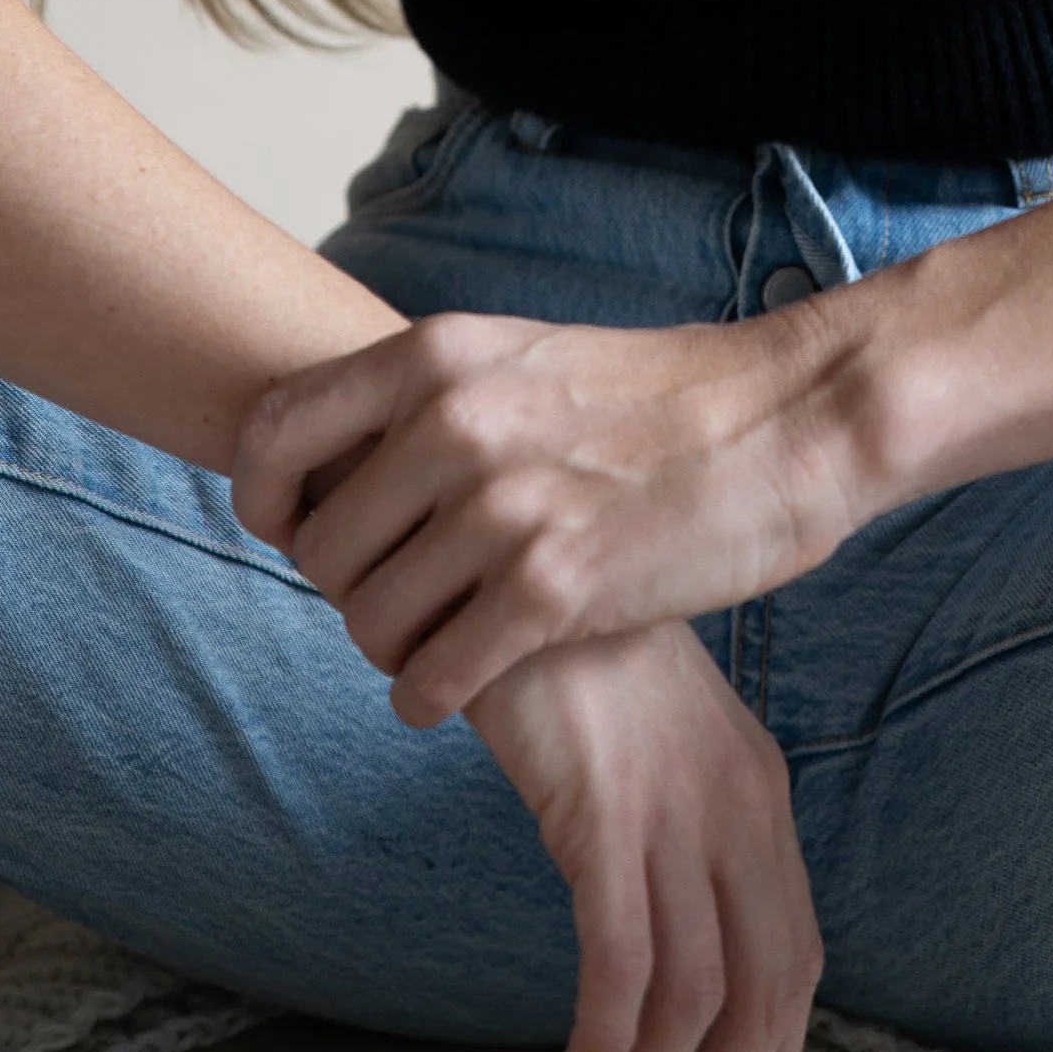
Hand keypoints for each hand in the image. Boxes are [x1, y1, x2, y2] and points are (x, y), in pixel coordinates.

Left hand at [232, 308, 862, 724]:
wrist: (790, 418)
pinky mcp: (552, 591)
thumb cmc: (662, 396)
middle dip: (350, 588)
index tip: (290, 531)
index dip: (262, 497)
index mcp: (439, 354)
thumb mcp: (527, 356)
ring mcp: (501, 507)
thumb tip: (348, 450)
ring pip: (367, 623)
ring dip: (393, 649)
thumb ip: (437, 394)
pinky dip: (431, 697)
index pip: (274, 431)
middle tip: (401, 601)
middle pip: (319, 548)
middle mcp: (454, 423)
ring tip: (439, 642)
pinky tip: (462, 687)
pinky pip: (430, 680)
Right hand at [469, 620, 821, 1051]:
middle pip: (768, 997)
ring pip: (700, 1001)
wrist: (515, 556)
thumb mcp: (654, 742)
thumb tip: (669, 935)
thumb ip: (678, 826)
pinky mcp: (602, 813)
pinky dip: (606, 1043)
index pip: (796, 960)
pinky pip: (624, 966)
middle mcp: (738, 807)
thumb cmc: (572, 652)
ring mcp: (675, 811)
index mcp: (758, 793)